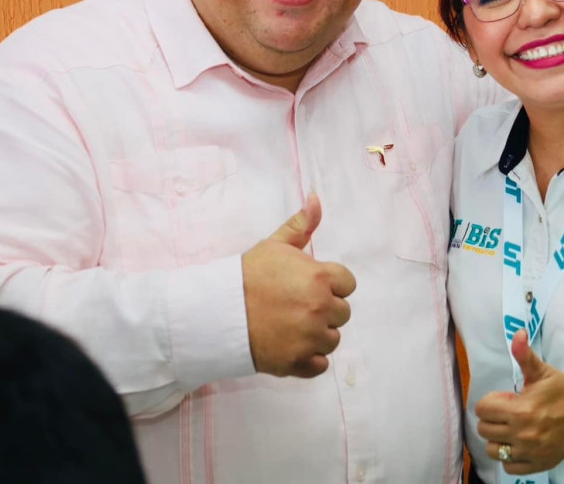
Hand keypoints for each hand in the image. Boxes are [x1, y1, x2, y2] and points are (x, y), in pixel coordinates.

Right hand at [241, 193, 356, 377]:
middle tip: (295, 307)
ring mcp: (310, 337)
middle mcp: (320, 307)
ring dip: (317, 335)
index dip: (329, 285)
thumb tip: (317, 198)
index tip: (307, 286)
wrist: (216, 311)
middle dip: (323, 310)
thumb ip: (301, 225)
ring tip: (290, 326)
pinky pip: (320, 365)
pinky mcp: (297, 362)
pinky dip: (309, 359)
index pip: (347, 284)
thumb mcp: (275, 244)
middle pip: (341, 313)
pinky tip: (291, 346)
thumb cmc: (246, 275)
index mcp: (320, 277)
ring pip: (332, 339)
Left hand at [474, 330, 563, 474]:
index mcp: (521, 409)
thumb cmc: (562, 389)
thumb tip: (518, 333)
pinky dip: (510, 457)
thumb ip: (524, 355)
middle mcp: (523, 434)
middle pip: (484, 429)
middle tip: (509, 413)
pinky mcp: (538, 464)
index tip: (506, 399)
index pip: (482, 409)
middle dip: (493, 418)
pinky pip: (509, 466)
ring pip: (493, 450)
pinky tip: (519, 444)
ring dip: (498, 439)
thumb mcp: (542, 371)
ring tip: (511, 429)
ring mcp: (530, 452)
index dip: (491, 401)